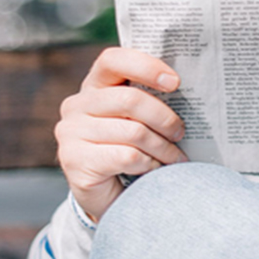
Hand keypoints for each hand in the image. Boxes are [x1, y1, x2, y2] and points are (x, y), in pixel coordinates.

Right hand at [55, 47, 188, 220]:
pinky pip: (127, 156)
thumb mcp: (139, 120)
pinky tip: (153, 170)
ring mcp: (71, 133)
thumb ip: (150, 100)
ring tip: (175, 158)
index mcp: (94, 86)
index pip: (113, 60)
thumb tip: (187, 90)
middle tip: (180, 132)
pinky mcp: (75, 161)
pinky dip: (149, 164)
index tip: (175, 83)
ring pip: (134, 132)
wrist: (110, 198)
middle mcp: (76, 105)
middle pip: (131, 99)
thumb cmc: (132, 150)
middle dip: (164, 118)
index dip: (145, 66)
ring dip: (163, 147)